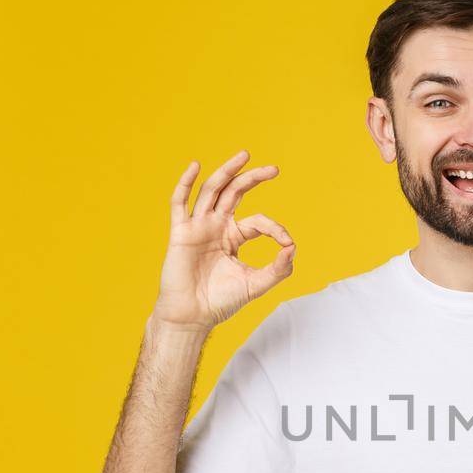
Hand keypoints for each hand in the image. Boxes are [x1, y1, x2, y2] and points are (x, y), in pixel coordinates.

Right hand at [152, 149, 295, 329]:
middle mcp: (216, 227)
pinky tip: (196, 166)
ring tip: (244, 155)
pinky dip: (185, 183)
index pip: (258, 221)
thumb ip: (278, 269)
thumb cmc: (220, 302)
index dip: (275, 228)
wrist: (193, 316)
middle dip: (252, 178)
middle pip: (234, 193)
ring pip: (212, 191)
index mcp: (233, 237)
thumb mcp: (256, 284)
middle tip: (273, 169)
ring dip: (227, 172)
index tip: (286, 243)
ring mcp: (198, 227)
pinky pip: (180, 203)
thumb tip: (293, 248)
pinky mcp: (181, 232)